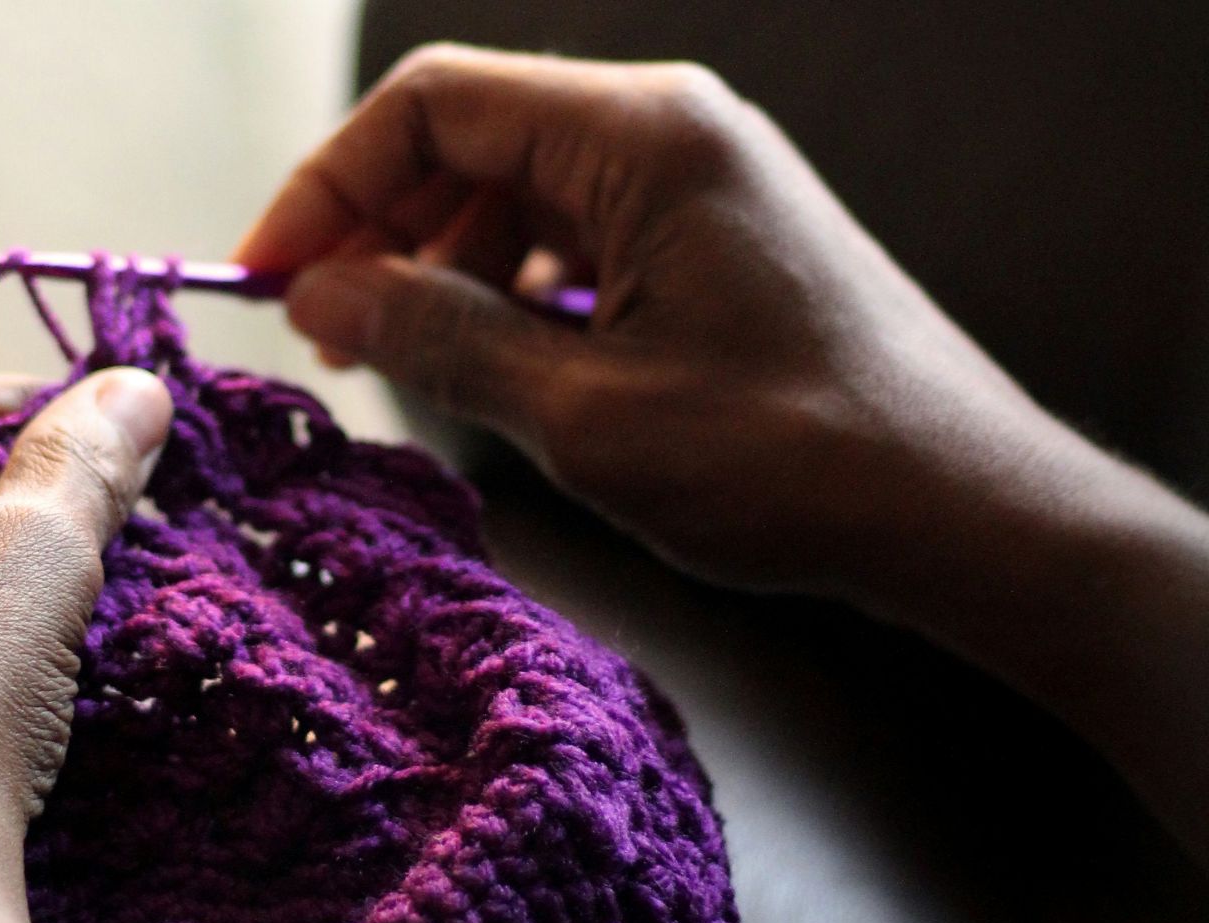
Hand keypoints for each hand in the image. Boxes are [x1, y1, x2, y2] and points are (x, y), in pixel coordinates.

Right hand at [238, 46, 1208, 864]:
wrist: (962, 511)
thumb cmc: (794, 462)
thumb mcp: (585, 412)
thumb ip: (438, 340)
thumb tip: (320, 296)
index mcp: (641, 135)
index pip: (434, 104)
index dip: (329, 185)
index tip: (267, 276)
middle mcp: (670, 129)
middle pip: (470, 138)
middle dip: (379, 229)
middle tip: (324, 336)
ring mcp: (696, 179)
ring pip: (516, 190)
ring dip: (442, 267)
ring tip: (401, 364)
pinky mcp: (712, 235)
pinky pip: (576, 233)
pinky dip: (512, 289)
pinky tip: (495, 365)